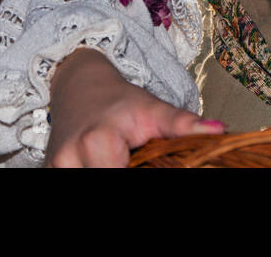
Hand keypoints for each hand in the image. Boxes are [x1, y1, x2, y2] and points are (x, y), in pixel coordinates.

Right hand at [44, 48, 223, 167]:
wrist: (78, 87)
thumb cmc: (119, 101)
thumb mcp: (152, 108)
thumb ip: (183, 123)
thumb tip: (220, 131)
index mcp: (99, 140)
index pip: (119, 177)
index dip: (144, 174)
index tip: (155, 166)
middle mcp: (72, 157)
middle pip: (106, 180)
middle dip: (127, 174)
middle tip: (137, 159)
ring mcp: (57, 167)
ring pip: (88, 184)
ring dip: (109, 176)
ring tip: (122, 159)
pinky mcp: (50, 171)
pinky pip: (77, 181)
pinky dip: (94, 174)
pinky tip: (107, 163)